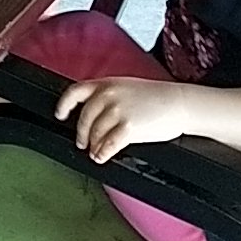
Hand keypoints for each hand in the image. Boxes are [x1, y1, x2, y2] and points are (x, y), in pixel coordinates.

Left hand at [56, 77, 189, 162]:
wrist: (181, 103)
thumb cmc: (157, 97)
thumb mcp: (127, 86)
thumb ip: (108, 94)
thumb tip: (93, 110)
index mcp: (106, 84)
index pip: (75, 92)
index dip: (64, 105)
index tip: (60, 115)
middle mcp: (109, 95)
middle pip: (84, 118)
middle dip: (81, 134)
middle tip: (81, 142)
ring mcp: (118, 111)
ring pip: (95, 133)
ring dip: (92, 146)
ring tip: (94, 152)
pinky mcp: (128, 128)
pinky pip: (108, 144)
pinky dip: (102, 153)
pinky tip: (102, 157)